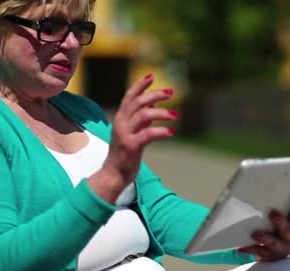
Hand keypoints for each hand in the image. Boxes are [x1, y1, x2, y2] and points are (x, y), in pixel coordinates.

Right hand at [89, 74, 177, 202]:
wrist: (113, 174)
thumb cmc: (124, 154)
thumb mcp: (132, 133)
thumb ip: (141, 120)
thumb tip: (154, 105)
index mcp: (121, 119)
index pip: (129, 97)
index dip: (140, 85)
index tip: (151, 76)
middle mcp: (121, 123)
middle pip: (138, 102)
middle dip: (155, 95)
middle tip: (171, 92)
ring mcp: (125, 134)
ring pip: (143, 115)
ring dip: (161, 113)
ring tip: (175, 114)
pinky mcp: (131, 146)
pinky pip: (148, 134)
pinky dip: (161, 131)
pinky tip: (172, 132)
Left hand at [238, 190, 289, 261]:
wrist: (275, 256)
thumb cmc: (278, 230)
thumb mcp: (285, 220)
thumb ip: (283, 208)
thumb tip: (269, 187)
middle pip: (288, 230)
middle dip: (281, 222)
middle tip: (273, 213)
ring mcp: (280, 249)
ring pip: (273, 244)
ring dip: (265, 238)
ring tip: (255, 233)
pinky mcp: (268, 256)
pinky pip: (258, 252)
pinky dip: (249, 249)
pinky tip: (240, 247)